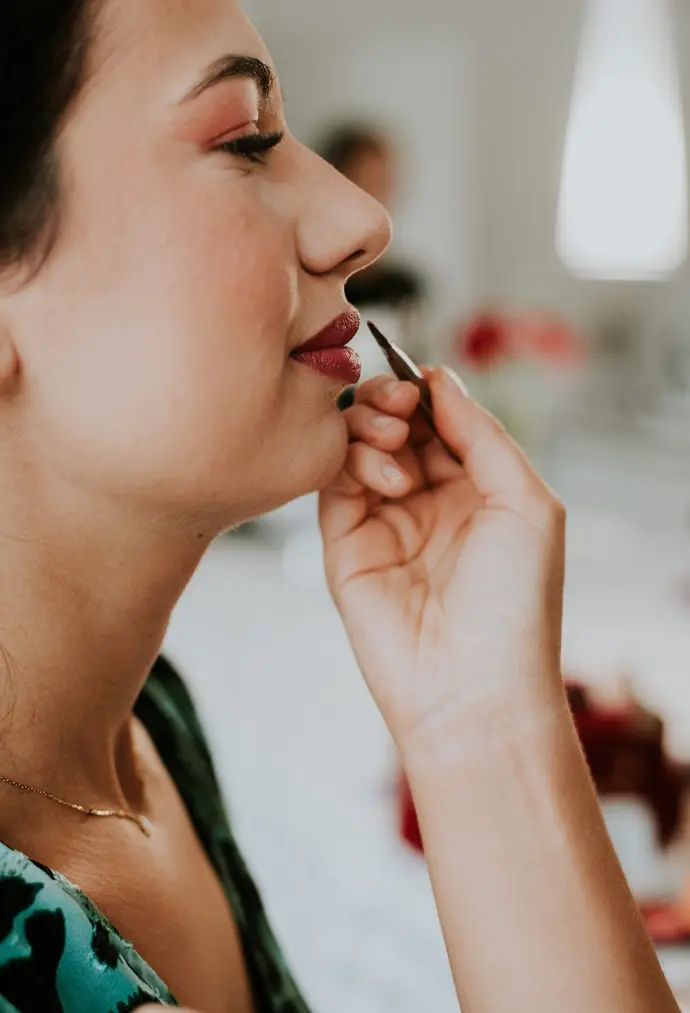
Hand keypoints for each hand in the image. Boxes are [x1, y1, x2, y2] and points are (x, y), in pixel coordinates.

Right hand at [319, 368, 566, 751]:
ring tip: (393, 440)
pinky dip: (352, 462)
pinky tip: (385, 477)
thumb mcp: (528, 503)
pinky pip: (334, 484)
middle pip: (395, 425)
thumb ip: (484, 434)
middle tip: (400, 404)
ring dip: (372, 426)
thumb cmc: (516, 605)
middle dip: (394, 401)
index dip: (429, 393)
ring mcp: (383, 523)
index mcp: (477, 492)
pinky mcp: (345, 546)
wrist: (474, 686)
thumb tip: (440, 379)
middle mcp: (427, 503)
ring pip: (358, 446)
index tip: (422, 380)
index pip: (442, 421)